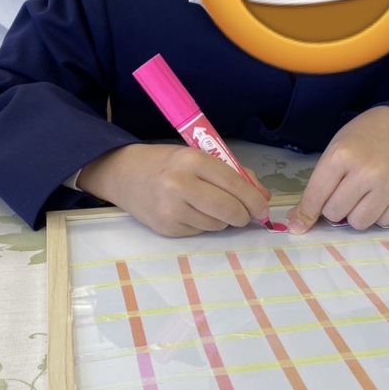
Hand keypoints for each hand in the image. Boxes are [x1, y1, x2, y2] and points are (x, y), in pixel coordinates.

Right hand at [77, 143, 270, 237]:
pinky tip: (193, 212)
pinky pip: (200, 231)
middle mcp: (180, 185)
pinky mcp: (166, 228)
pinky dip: (205, 225)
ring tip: (212, 207)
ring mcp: (171, 210)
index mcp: (192, 161)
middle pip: (228, 209)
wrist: (124, 174)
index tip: (264, 208)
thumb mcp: (198, 158)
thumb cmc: (167, 163)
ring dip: (223, 220)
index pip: (234, 184)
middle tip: (247, 215)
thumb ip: (233, 174)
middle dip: (244, 215)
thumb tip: (263, 197)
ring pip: (217, 225)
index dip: (254, 199)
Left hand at [287, 106, 388, 233]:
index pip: (315, 197)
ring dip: (356, 214)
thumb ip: (316, 187)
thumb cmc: (360, 139)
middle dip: (334, 208)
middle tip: (343, 193)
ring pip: (359, 223)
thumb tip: (298, 223)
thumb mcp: (333, 152)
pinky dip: (378, 214)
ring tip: (362, 196)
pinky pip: (384, 222)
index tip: (299, 224)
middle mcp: (367, 171)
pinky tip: (380, 196)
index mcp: (341, 156)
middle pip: (335, 214)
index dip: (306, 213)